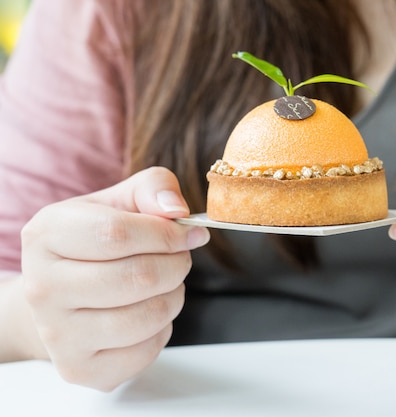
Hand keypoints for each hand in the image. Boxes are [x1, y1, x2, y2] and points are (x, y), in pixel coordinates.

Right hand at [21, 167, 209, 390]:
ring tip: (165, 284)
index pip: (119, 233)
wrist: (61, 296)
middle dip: (177, 264)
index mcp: (47, 234)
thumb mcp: (120, 202)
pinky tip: (146, 312)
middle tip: (180, 258)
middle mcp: (42, 287)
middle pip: (138, 277)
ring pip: (148, 316)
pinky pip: (147, 350)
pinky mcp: (79, 368)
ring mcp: (57, 334)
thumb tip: (177, 209)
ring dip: (174, 296)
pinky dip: (162, 329)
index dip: (167, 233)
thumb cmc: (96, 244)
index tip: (189, 232)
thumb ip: (153, 188)